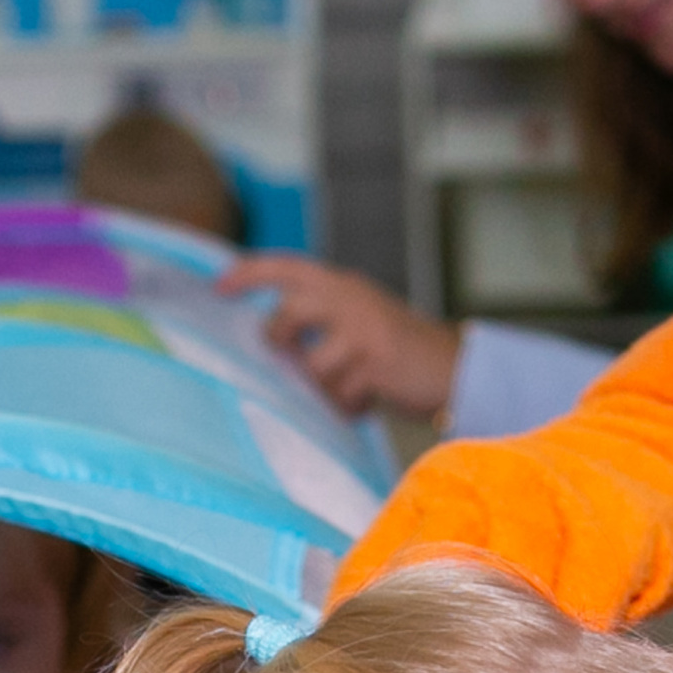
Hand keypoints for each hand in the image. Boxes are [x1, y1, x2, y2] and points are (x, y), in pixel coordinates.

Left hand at [224, 253, 461, 418]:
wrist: (454, 367)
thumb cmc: (397, 350)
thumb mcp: (358, 318)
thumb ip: (319, 320)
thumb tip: (270, 340)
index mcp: (343, 284)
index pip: (287, 268)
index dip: (249, 274)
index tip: (218, 286)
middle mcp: (351, 298)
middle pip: (287, 313)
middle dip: (281, 341)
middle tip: (294, 356)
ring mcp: (363, 328)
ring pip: (311, 364)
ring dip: (323, 387)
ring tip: (347, 389)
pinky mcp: (375, 361)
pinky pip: (339, 393)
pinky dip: (347, 405)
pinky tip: (366, 400)